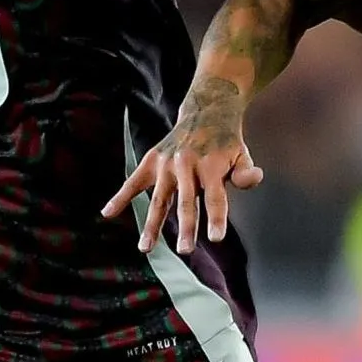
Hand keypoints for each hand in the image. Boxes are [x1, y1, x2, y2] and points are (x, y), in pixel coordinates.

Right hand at [101, 79, 262, 255]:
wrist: (206, 110)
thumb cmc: (227, 141)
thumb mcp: (243, 153)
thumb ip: (246, 172)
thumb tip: (254, 179)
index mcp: (211, 165)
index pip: (215, 197)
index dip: (216, 218)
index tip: (215, 238)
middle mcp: (187, 165)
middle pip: (186, 202)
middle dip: (186, 227)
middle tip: (185, 250)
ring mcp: (167, 163)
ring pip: (159, 199)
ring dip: (152, 225)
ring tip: (146, 248)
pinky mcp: (152, 161)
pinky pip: (133, 182)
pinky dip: (120, 197)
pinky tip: (108, 213)